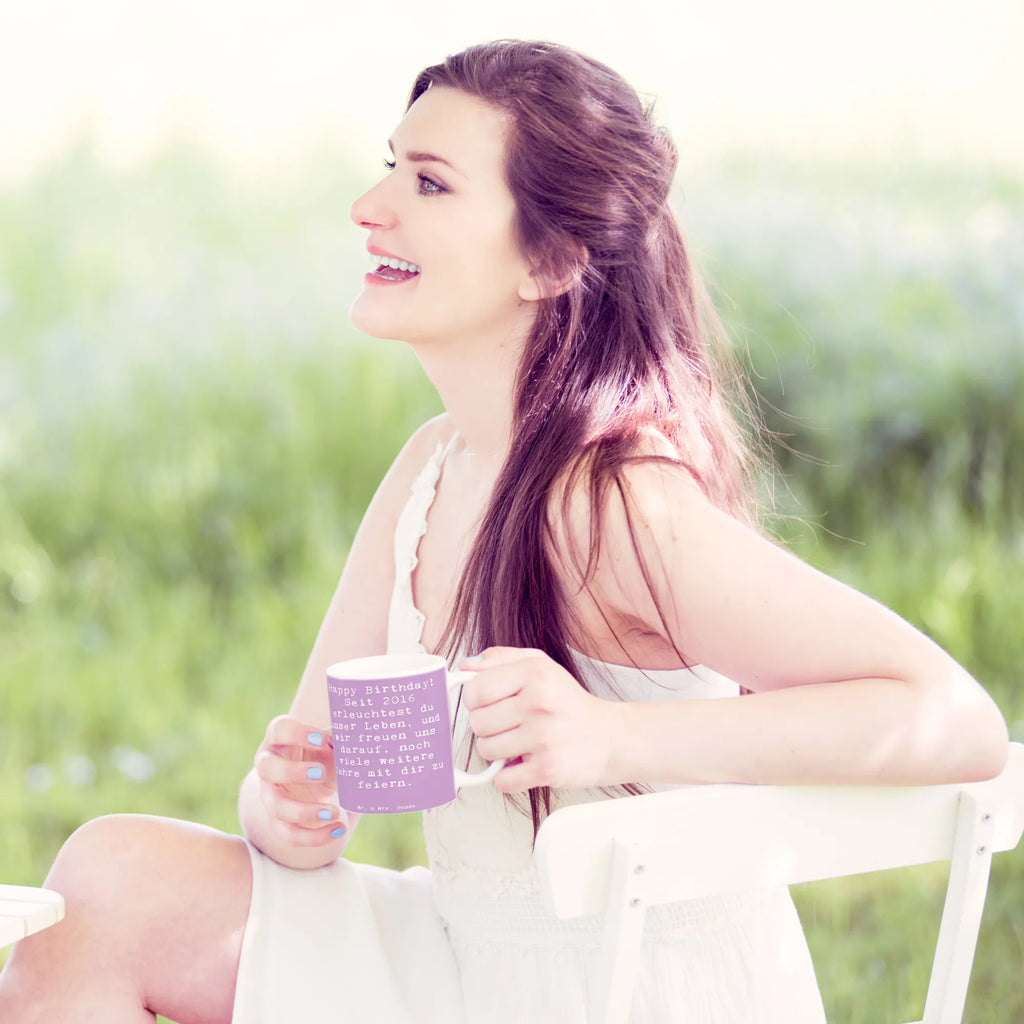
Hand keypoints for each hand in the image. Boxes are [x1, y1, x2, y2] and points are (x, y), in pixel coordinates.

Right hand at [252, 715, 349, 847]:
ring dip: (304, 812)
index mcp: (280, 738)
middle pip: (267, 769)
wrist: (317, 775)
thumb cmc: (323, 750)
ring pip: (276, 807)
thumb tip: (356, 735)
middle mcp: (269, 765)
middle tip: (321, 773)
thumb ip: (341, 736)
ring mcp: (270, 795)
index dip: (296, 734)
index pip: (279, 730)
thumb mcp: (332, 741)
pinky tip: (339, 829)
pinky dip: (313, 836)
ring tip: (335, 812)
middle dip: (292, 773)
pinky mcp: (278, 820)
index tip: (321, 738)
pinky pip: (288, 833)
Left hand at [459, 648, 620, 792]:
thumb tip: (464, 667)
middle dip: (488, 726)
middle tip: (510, 723)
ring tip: (520, 741)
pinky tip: (525, 762)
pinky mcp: (548, 769)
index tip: (488, 702)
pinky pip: (502, 780)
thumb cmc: (568, 702)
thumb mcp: (538, 665)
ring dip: (498, 751)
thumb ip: (499, 659)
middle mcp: (540, 703)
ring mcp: (544, 738)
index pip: (475, 689)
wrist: (609, 738)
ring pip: (486, 750)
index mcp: (535, 673)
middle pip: (477, 722)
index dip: (475, 699)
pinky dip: (508, 776)